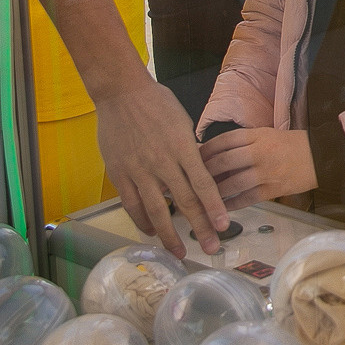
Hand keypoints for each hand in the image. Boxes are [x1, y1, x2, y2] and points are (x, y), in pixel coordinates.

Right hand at [96, 81, 228, 257]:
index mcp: (183, 148)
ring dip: (169, 234)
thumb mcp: (183, 123)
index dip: (215, 207)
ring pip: (156, 210)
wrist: (121, 93)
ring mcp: (139, 170)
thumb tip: (199, 173)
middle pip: (184, 201)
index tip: (224, 225)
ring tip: (179, 252)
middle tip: (211, 248)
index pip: (203, 184)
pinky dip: (142, 221)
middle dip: (200, 228)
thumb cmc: (157, 104)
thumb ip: (190, 151)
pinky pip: (132, 204)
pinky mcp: (120, 174)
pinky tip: (151, 232)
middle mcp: (163, 162)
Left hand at [199, 125, 316, 209]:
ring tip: (202, 196)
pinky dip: (232, 204)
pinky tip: (222, 208)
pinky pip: (247, 198)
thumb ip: (245, 143)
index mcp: (258, 135)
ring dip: (215, 192)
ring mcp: (267, 172)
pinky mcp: (274, 189)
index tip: (192, 156)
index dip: (205, 150)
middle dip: (204, 172)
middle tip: (190, 179)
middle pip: (224, 161)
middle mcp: (260, 152)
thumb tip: (217, 154)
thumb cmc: (294, 145)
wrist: (323, 156)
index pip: (224, 141)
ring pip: (233, 183)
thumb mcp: (268, 135)